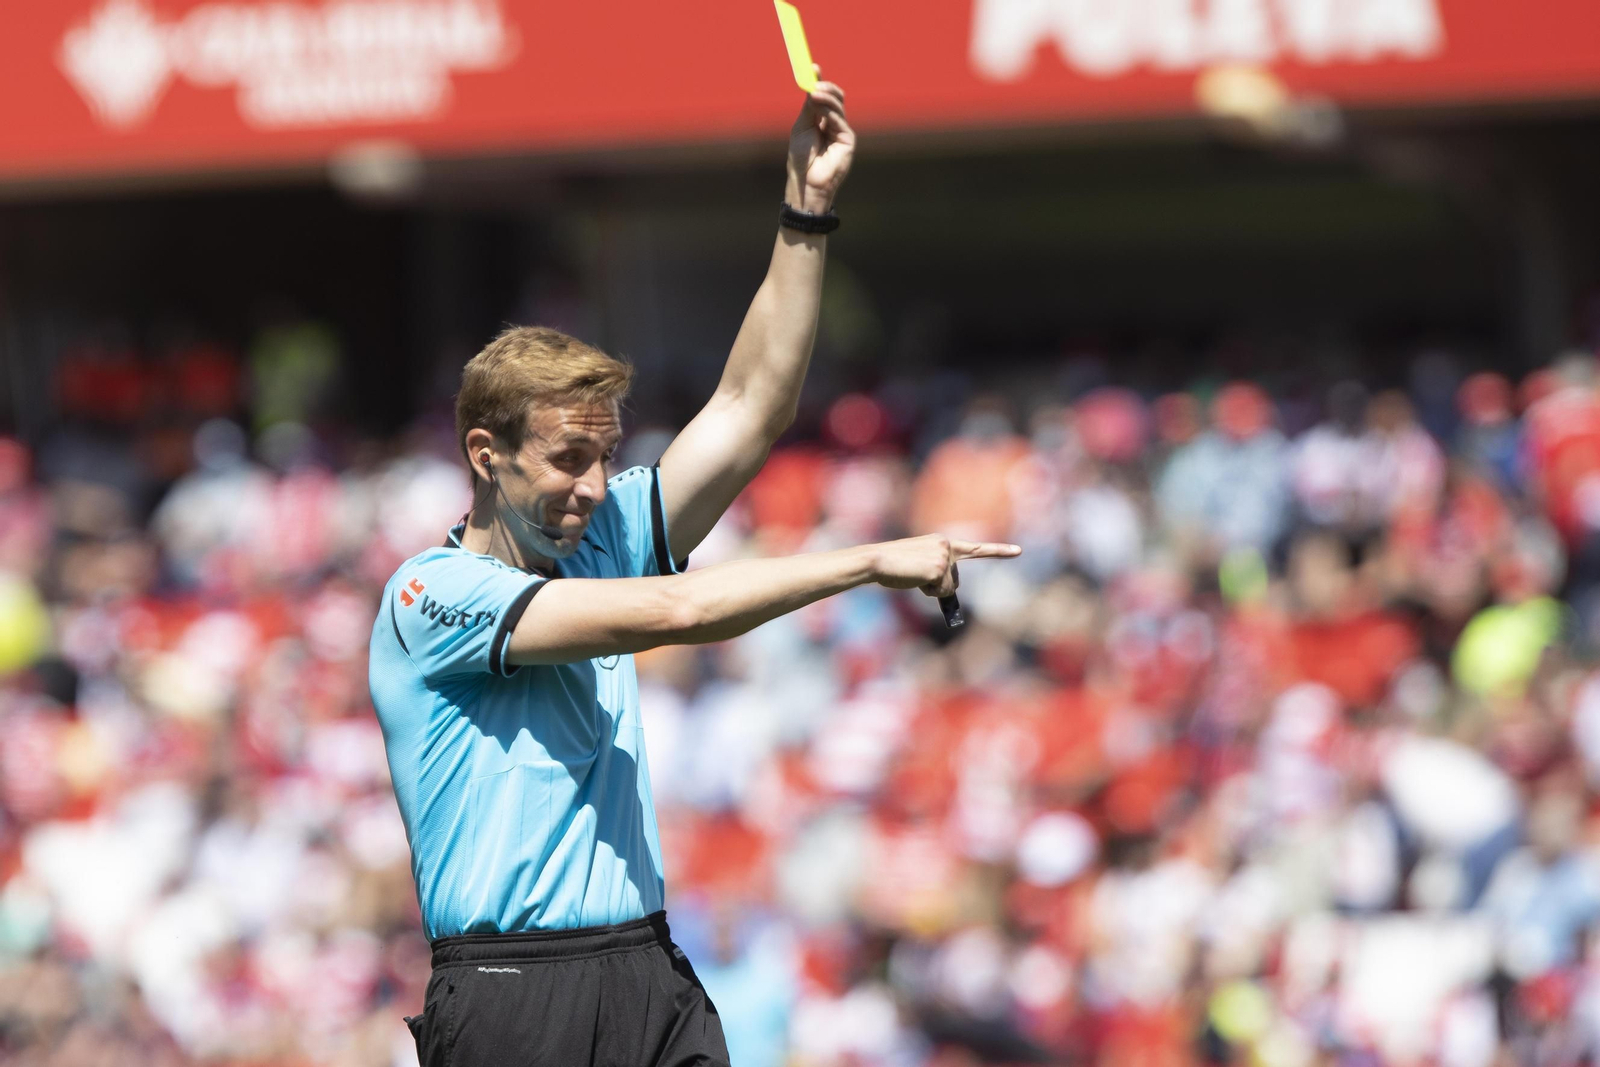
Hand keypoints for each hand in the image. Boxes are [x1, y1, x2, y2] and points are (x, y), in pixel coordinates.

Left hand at [785, 71, 854, 213]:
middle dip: (826, 87)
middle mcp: (833, 124)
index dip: (820, 82)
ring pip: (838, 106)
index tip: (813, 68)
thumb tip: (812, 86)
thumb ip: (809, 108)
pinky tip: (819, 110)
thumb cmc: (800, 159)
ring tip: (814, 94)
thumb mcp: (801, 127)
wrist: (805, 182)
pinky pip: (840, 120)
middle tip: (815, 82)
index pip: (824, 97)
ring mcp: (842, 132)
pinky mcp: (848, 140)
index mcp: (821, 120)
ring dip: (826, 98)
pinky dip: (829, 112)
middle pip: (836, 98)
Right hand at [869, 535, 1020, 597]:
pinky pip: (940, 592)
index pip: (975, 548)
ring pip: (948, 588)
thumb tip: (949, 591)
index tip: (1018, 551)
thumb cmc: (893, 565)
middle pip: (955, 580)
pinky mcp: (939, 569)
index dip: (998, 551)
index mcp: (943, 542)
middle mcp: (947, 547)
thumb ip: (936, 571)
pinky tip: (914, 580)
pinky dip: (927, 592)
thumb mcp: (919, 564)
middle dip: (940, 586)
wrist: (877, 560)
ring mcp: (944, 558)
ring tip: (912, 576)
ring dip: (931, 589)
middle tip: (916, 577)